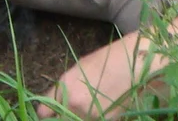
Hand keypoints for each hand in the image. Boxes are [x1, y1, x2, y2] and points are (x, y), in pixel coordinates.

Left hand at [38, 34, 152, 118]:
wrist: (132, 66)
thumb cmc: (107, 62)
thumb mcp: (79, 70)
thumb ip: (66, 89)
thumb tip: (57, 103)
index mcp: (64, 86)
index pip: (44, 111)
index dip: (46, 114)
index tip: (48, 116)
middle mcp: (73, 102)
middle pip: (60, 120)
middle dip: (63, 118)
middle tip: (69, 113)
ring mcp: (89, 114)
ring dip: (79, 118)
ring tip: (89, 109)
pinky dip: (93, 119)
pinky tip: (100, 111)